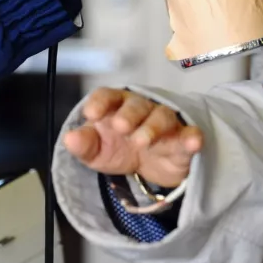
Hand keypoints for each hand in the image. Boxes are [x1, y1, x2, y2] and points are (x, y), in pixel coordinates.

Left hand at [63, 88, 203, 188]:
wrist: (151, 167)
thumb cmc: (119, 148)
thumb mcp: (97, 152)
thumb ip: (83, 145)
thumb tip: (69, 139)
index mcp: (116, 107)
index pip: (107, 95)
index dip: (100, 102)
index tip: (91, 115)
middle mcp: (141, 109)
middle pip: (136, 104)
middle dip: (128, 114)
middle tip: (120, 128)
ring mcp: (164, 123)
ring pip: (162, 116)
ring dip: (152, 126)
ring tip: (141, 141)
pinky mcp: (183, 140)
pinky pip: (190, 134)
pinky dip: (192, 137)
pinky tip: (193, 141)